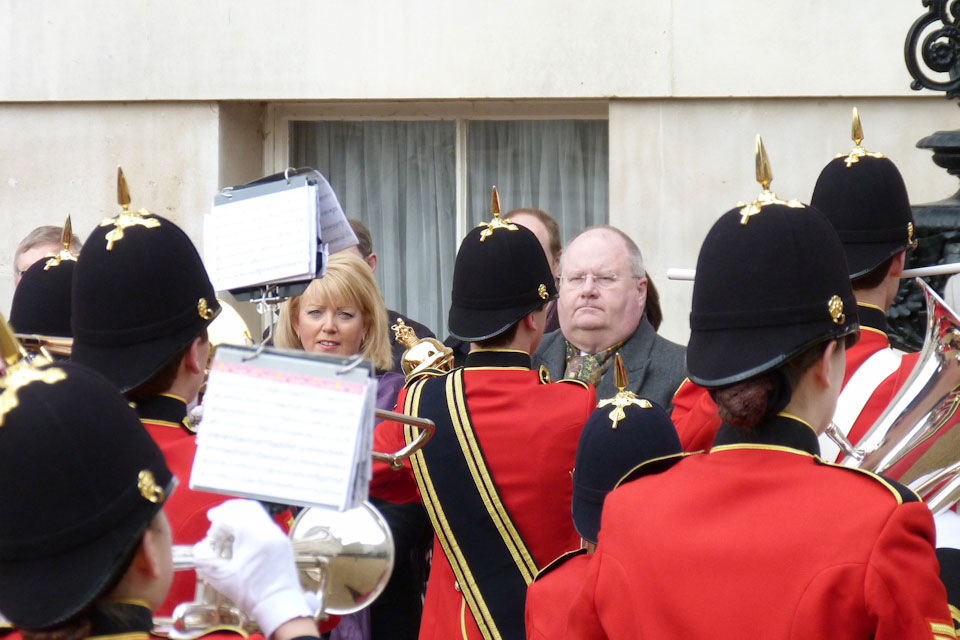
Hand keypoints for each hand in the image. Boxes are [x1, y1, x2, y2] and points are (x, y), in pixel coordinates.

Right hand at [193, 499, 312, 637]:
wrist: (280, 605)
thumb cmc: (251, 592)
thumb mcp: (221, 577)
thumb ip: (205, 559)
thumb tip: (200, 548)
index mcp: (254, 534)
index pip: (232, 516)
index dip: (217, 522)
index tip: (210, 536)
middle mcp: (269, 529)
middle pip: (248, 507)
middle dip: (229, 510)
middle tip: (215, 517)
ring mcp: (279, 535)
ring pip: (258, 514)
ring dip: (241, 517)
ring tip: (228, 528)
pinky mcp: (283, 543)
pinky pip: (266, 524)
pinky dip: (252, 524)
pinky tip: (242, 538)